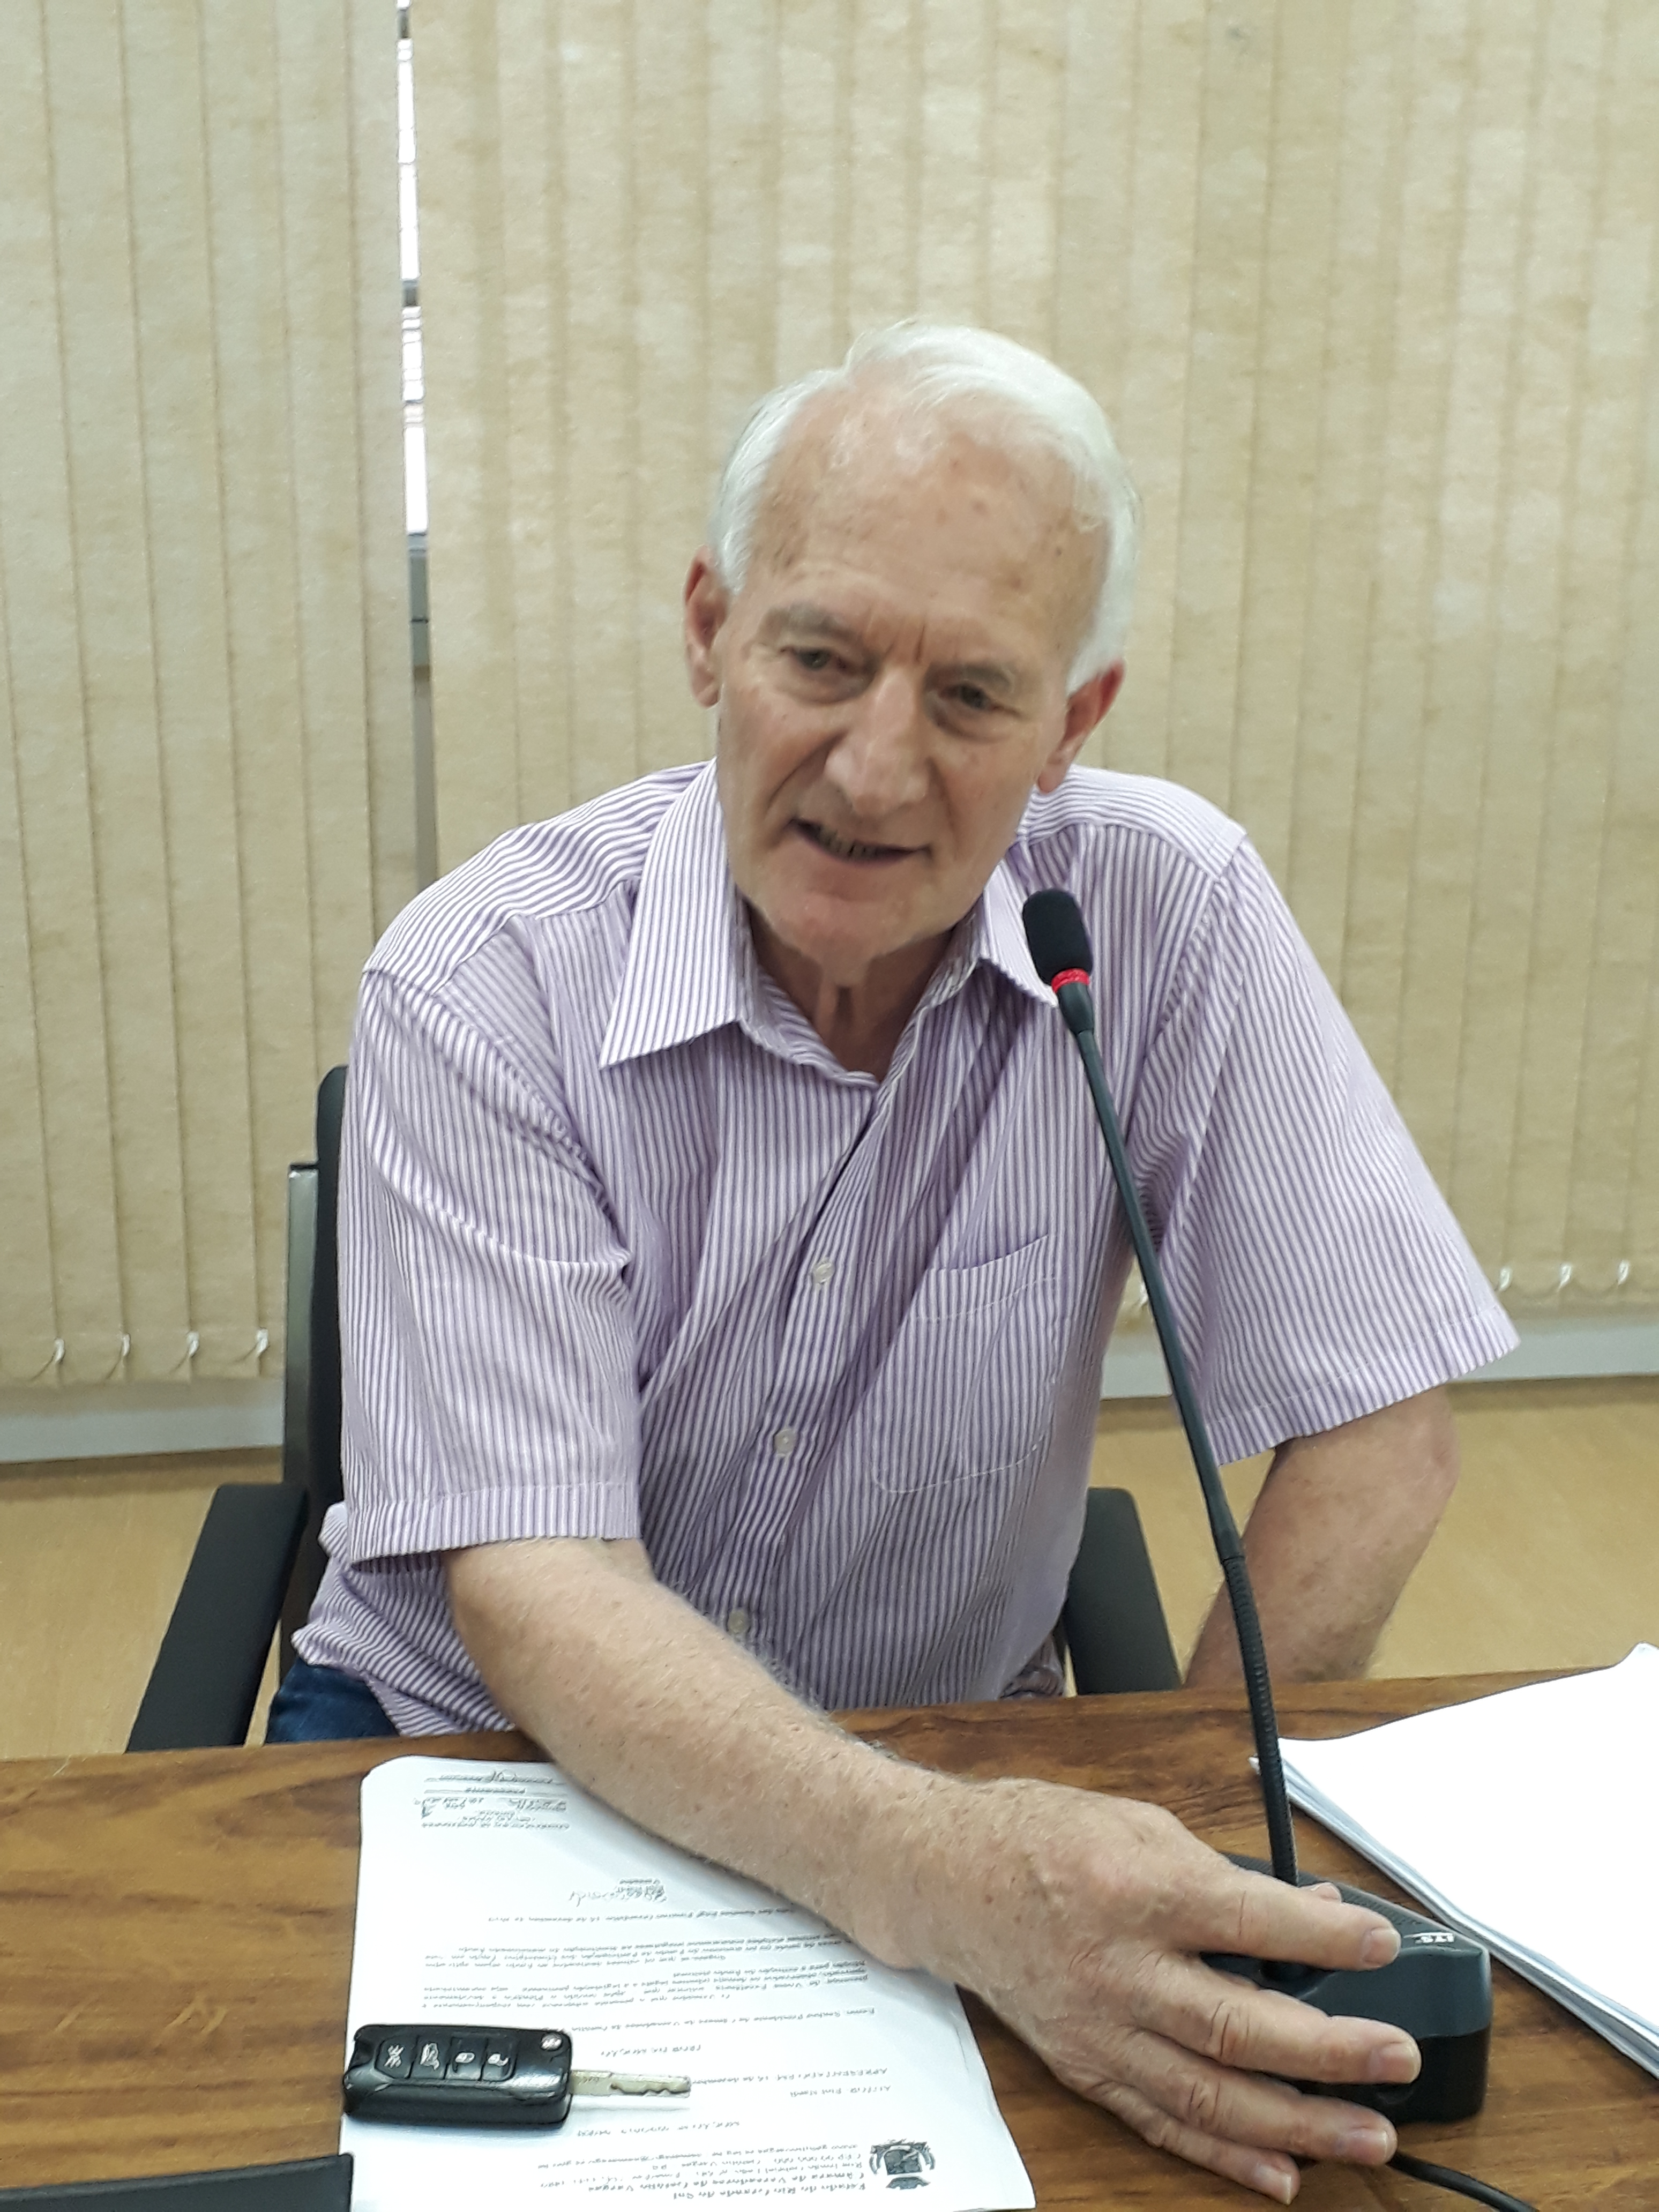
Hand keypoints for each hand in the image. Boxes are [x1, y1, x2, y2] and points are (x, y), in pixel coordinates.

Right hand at [917, 1779, 1415, 2201]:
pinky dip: (1224, 2156)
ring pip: (1208, 2094)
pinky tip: (1282, 2172)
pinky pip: (1162, 2123)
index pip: (1246, 1921)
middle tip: (1397, 2061)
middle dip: (1329, 2052)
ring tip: (1369, 2135)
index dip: (1323, 1941)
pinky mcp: (1085, 2066)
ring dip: (1296, 2124)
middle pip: (1236, 2025)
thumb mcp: (1143, 1827)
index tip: (1382, 1949)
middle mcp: (1119, 1967)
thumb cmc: (1046, 1839)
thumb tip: (1314, 1915)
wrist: (948, 1880)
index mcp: (1137, 1888)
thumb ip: (1226, 1876)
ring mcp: (1101, 2027)